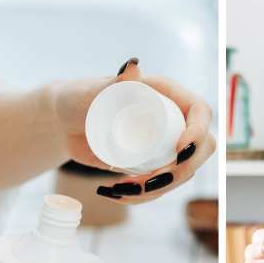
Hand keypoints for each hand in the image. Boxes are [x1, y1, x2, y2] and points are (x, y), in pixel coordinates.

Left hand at [50, 57, 215, 203]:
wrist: (64, 123)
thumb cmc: (78, 98)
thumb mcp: (95, 91)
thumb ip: (115, 81)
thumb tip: (133, 65)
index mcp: (167, 95)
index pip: (200, 112)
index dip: (198, 132)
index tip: (180, 151)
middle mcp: (172, 120)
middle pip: (199, 149)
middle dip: (180, 172)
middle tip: (147, 183)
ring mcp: (164, 145)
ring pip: (181, 174)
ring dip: (158, 190)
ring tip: (121, 189)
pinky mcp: (151, 165)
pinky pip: (159, 186)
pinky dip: (142, 197)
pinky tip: (116, 194)